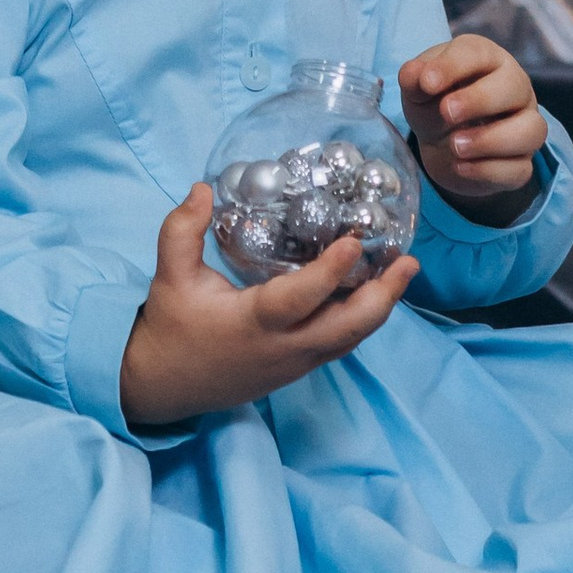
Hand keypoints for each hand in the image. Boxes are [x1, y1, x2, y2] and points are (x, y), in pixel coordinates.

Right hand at [117, 182, 418, 429]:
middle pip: (348, 329)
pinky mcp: (297, 368)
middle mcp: (284, 347)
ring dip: (380, 307)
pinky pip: (339, 344)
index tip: (356, 241)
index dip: (331, 271)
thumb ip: (183, 229)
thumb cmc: (170, 325)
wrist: (164, 384)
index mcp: (254, 323)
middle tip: (408, 261)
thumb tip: (203, 188)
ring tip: (402, 271)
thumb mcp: (170, 274)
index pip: (301, 298)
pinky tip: (371, 293)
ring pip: (351, 339)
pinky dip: (361, 319)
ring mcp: (295, 363)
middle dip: (384, 297)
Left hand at [397, 32, 547, 220]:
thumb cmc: (435, 103)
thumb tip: (414, 74)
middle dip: (480, 100)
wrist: (442, 144)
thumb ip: (414, 78)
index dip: (452, 66)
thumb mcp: (418, 88)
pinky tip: (460, 166)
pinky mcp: (522, 162)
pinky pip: (520, 168)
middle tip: (446, 112)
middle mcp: (515, 88)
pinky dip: (489, 170)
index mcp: (487, 59)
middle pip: (515, 87)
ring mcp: (525, 125)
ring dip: (491, 140)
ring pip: (531, 130)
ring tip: (454, 145)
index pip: (478, 53)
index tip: (427, 83)